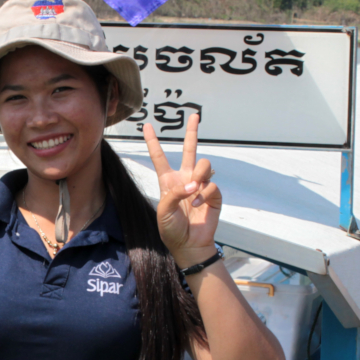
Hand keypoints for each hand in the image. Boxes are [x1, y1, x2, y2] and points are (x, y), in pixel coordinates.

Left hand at [143, 112, 220, 264]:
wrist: (189, 245)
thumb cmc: (171, 229)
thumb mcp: (164, 210)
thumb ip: (174, 193)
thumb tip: (193, 184)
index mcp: (168, 181)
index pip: (159, 157)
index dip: (152, 141)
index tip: (146, 126)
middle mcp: (185, 179)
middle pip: (189, 150)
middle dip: (192, 132)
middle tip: (195, 115)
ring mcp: (200, 185)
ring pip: (203, 164)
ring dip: (198, 175)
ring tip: (193, 190)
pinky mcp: (213, 193)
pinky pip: (211, 183)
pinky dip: (204, 193)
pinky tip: (198, 204)